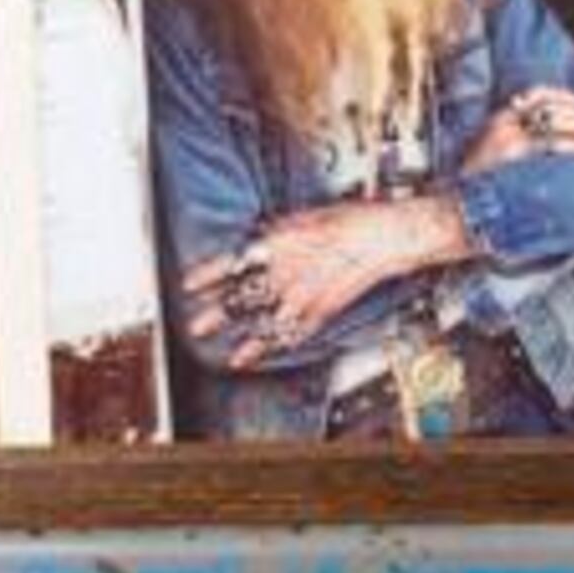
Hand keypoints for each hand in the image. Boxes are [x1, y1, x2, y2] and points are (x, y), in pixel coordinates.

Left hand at [179, 195, 467, 366]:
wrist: (384, 236)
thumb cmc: (348, 219)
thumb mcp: (302, 216)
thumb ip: (275, 232)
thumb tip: (255, 240)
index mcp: (277, 243)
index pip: (232, 262)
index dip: (208, 276)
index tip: (189, 285)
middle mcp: (286, 272)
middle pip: (244, 298)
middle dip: (217, 314)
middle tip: (196, 325)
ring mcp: (306, 295)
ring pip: (267, 323)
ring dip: (246, 341)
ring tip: (226, 353)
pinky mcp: (325, 310)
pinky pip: (295, 334)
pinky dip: (277, 348)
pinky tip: (264, 356)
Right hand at [463, 85, 573, 176]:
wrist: (457, 208)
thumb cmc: (477, 187)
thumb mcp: (490, 153)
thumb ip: (514, 138)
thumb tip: (550, 133)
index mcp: (498, 120)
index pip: (535, 94)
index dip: (563, 96)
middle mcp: (503, 125)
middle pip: (552, 108)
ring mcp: (509, 140)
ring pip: (558, 124)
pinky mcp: (515, 157)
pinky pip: (554, 144)